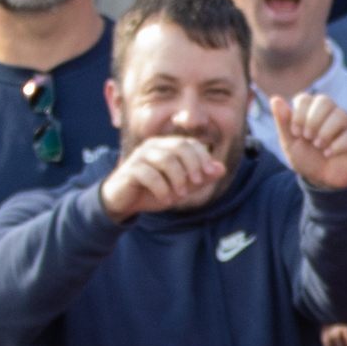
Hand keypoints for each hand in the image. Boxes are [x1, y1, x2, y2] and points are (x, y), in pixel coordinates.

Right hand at [100, 133, 225, 219]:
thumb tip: (222, 169)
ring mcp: (140, 157)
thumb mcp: (181, 186)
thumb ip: (200, 178)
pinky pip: (149, 175)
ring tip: (181, 194)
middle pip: (179, 146)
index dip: (202, 156)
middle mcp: (153, 146)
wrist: (124, 202)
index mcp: (166, 146)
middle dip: (192, 164)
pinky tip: (165, 199)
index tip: (209, 173)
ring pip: (165, 159)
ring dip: (177, 178)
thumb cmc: (154, 191)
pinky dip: (161, 188)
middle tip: (196, 182)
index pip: (189, 143)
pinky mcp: (130, 170)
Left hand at [275, 89, 346, 192]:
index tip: (296, 133)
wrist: (323, 180)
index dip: (298, 115)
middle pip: (324, 101)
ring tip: (319, 146)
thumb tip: (275, 99)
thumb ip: (283, 121)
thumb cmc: (307, 158)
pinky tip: (329, 153)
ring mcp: (346, 122)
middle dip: (313, 121)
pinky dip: (339, 144)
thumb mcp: (290, 142)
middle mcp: (330, 112)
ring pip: (340, 115)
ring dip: (326, 132)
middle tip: (308, 138)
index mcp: (312, 110)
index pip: (305, 98)